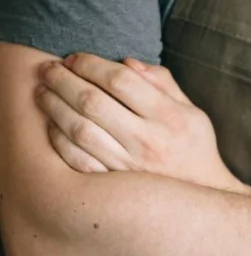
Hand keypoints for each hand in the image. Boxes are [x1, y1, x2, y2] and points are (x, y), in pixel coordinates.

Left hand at [35, 52, 248, 192]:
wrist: (203, 198)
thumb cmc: (194, 147)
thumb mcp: (191, 109)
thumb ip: (162, 81)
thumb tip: (126, 62)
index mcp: (167, 115)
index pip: (120, 80)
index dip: (91, 64)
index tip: (74, 58)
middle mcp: (147, 140)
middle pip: (93, 102)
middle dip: (64, 80)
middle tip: (48, 69)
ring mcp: (128, 166)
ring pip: (79, 130)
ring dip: (55, 107)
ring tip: (42, 93)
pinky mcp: (114, 188)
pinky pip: (77, 162)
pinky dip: (60, 141)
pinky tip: (52, 126)